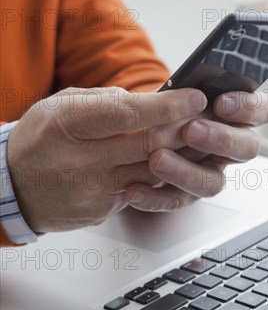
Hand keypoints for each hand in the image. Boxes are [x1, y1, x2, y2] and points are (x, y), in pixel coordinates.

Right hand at [7, 86, 207, 232]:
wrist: (11, 187)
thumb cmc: (39, 138)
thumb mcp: (60, 104)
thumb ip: (102, 100)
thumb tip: (142, 102)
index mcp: (66, 125)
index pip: (126, 114)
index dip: (166, 107)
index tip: (195, 98)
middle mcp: (79, 162)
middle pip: (147, 146)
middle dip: (184, 130)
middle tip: (206, 117)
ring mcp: (91, 191)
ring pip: (151, 172)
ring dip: (180, 154)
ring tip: (196, 138)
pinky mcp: (101, 211)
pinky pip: (140, 190)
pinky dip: (159, 174)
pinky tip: (171, 160)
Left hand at [124, 91, 267, 210]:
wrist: (133, 131)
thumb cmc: (163, 105)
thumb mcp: (175, 91)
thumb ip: (188, 92)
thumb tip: (190, 92)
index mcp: (235, 116)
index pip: (261, 111)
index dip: (248, 108)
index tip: (220, 103)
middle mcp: (229, 146)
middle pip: (247, 148)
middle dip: (221, 139)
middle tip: (191, 131)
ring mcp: (210, 172)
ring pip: (213, 182)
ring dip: (186, 172)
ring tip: (157, 160)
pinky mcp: (186, 194)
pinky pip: (177, 200)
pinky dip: (154, 197)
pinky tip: (134, 190)